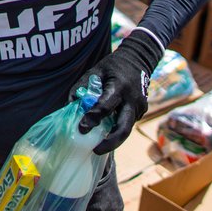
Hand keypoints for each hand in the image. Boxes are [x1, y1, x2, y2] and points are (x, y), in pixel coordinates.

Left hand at [76, 30, 161, 154]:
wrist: (138, 60)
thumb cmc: (111, 67)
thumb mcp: (94, 71)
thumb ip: (81, 88)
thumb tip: (69, 107)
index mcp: (119, 86)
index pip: (105, 106)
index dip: (93, 118)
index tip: (81, 129)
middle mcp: (132, 99)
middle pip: (124, 127)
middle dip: (110, 142)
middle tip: (95, 150)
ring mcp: (140, 106)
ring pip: (127, 129)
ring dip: (113, 140)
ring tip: (98, 146)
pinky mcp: (142, 111)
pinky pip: (128, 124)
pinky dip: (116, 130)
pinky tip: (106, 134)